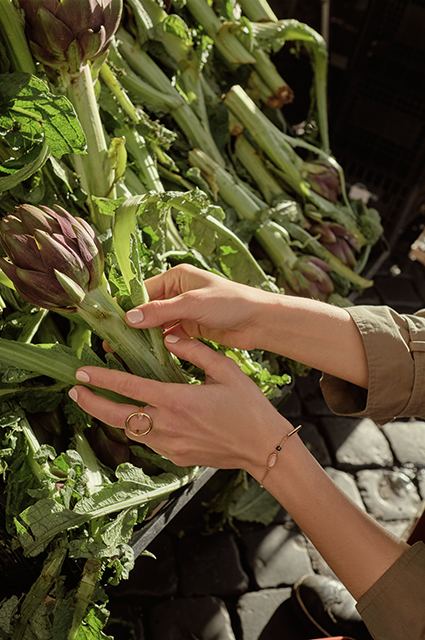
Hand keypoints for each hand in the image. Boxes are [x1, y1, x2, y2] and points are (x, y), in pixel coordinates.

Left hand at [68, 334, 293, 477]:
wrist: (263, 447)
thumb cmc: (248, 407)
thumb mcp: (225, 370)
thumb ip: (195, 351)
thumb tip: (171, 338)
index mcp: (177, 400)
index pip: (129, 387)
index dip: (102, 379)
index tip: (82, 372)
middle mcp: (168, 425)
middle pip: (117, 416)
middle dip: (92, 403)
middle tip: (75, 391)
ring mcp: (170, 445)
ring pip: (130, 432)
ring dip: (112, 417)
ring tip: (99, 404)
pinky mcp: (177, 457)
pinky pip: (149, 443)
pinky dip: (137, 430)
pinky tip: (138, 419)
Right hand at [124, 264, 271, 350]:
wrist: (259, 321)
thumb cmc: (230, 302)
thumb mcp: (192, 303)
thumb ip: (160, 311)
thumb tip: (130, 318)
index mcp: (176, 277)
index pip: (143, 291)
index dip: (126, 306)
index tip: (109, 323)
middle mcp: (178, 293)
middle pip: (148, 310)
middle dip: (132, 326)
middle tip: (112, 344)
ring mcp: (185, 312)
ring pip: (158, 326)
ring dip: (145, 338)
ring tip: (125, 354)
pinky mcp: (193, 329)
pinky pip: (170, 337)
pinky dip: (161, 346)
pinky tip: (149, 358)